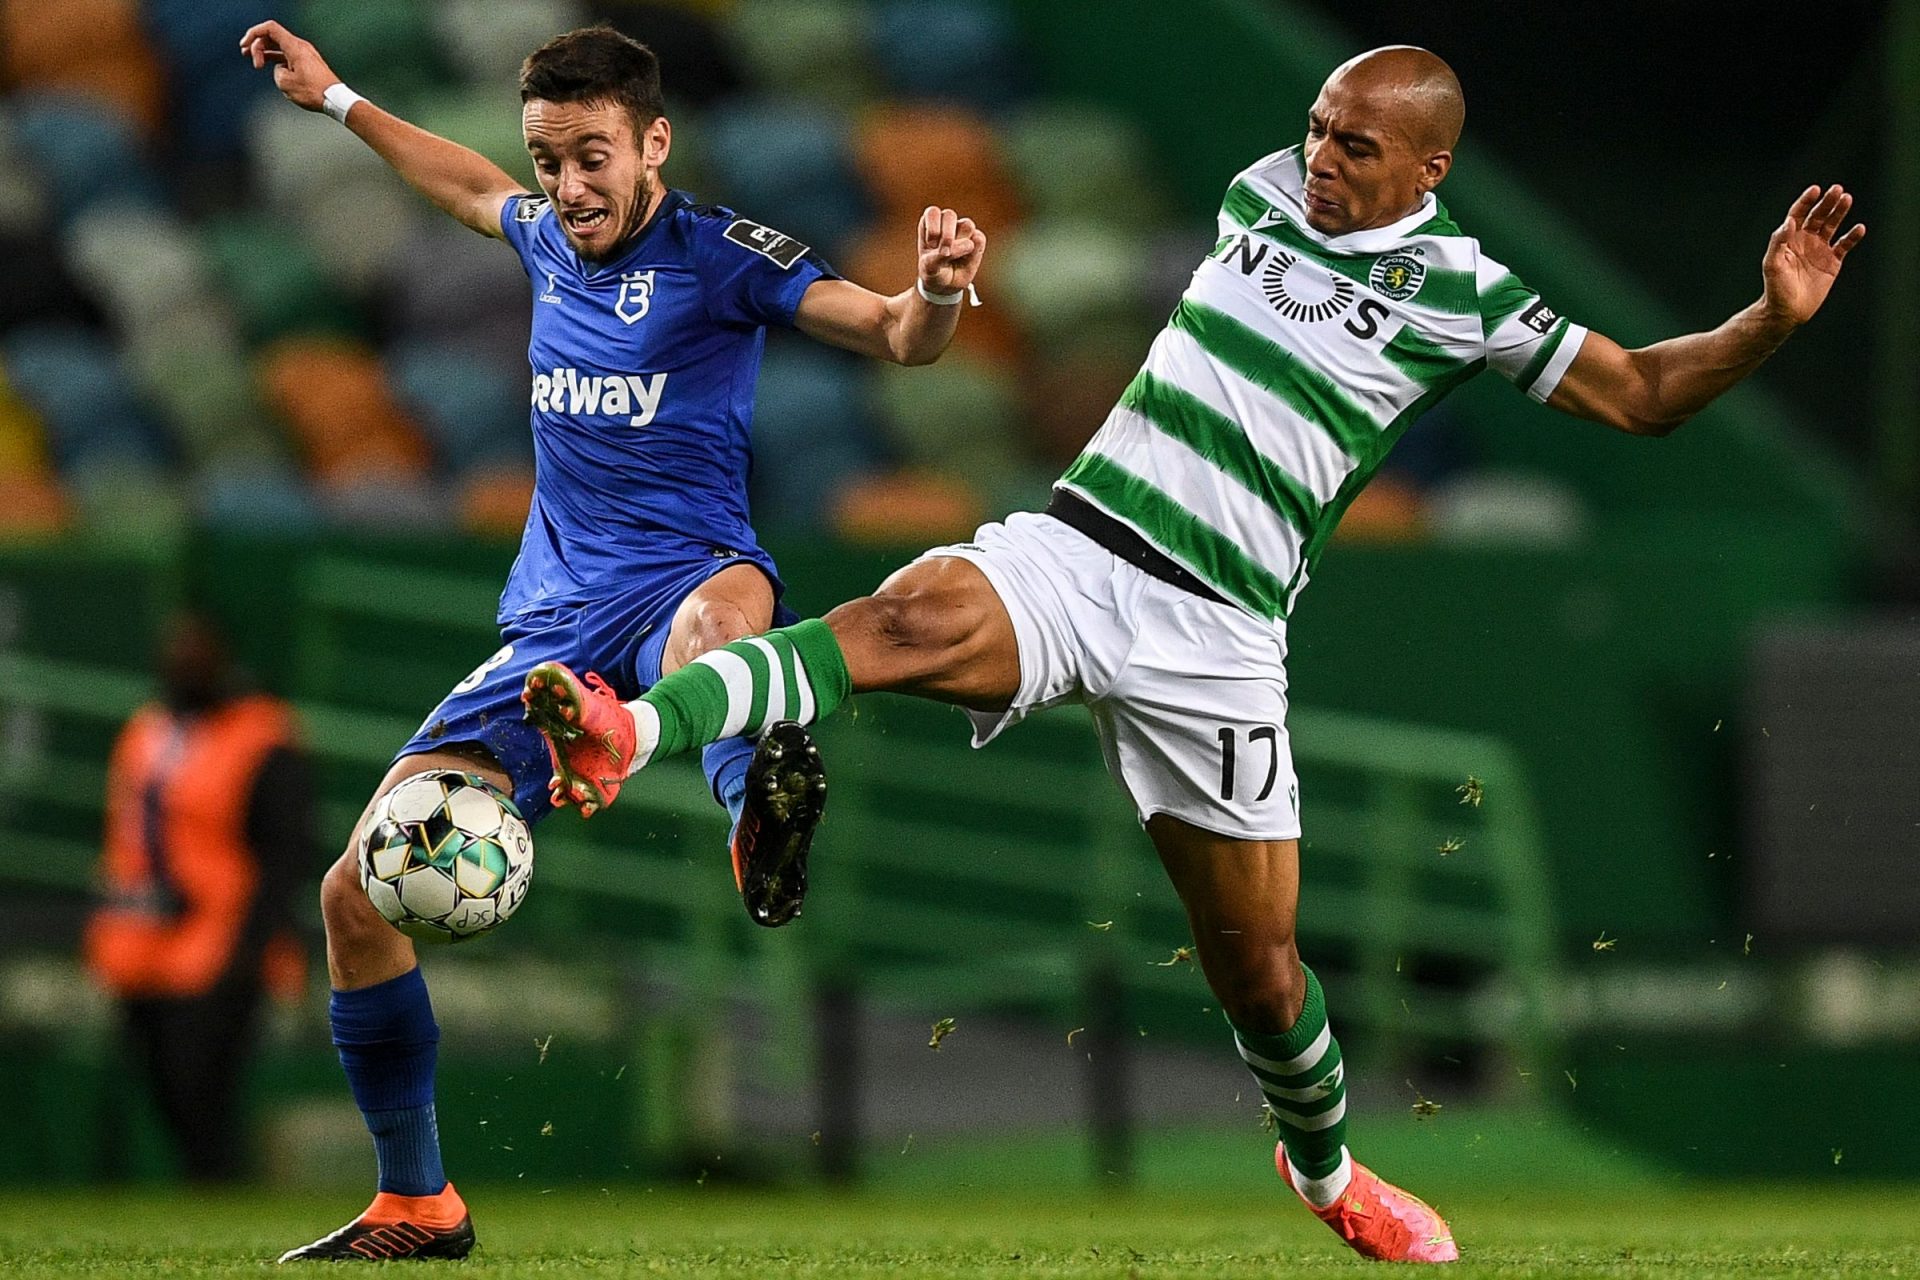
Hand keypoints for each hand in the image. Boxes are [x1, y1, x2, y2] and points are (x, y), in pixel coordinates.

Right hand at [239, 20, 341, 113]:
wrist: (335, 100)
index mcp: (295, 47)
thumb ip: (276, 71)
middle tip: (247, 57)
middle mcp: (301, 47)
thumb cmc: (313, 92)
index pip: (269, 28)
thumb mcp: (285, 83)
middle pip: (273, 36)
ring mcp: (306, 54)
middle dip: (257, 44)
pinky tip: (270, 65)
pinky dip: (277, 58)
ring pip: (280, 46)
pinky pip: (288, 55)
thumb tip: (281, 69)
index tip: (245, 47)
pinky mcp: (308, 63)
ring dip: (266, 52)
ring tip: (255, 61)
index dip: (254, 34)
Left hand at [917, 206, 985, 295]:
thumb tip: (968, 244)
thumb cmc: (933, 272)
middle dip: (946, 235)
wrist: (945, 286)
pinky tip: (965, 260)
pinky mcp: (977, 239)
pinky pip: (979, 238)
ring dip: (960, 242)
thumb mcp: (930, 267)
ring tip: (954, 257)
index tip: (931, 245)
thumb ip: (942, 255)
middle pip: (950, 215)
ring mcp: (963, 230)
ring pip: (967, 224)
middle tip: (944, 252)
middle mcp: (947, 222)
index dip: (933, 228)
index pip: (933, 212)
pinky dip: (973, 252)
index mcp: (931, 223)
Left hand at [1760, 184, 1864, 328]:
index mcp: (1790, 239)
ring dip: (1840, 212)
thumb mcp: (1772, 264)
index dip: (1806, 201)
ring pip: (1832, 226)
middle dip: (1827, 202)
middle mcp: (1806, 241)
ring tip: (1847, 199)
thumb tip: (1789, 221)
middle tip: (1837, 190)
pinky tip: (1859, 228)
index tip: (1815, 189)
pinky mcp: (1832, 262)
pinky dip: (1852, 236)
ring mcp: (1820, 250)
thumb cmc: (1775, 288)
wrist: (1787, 310)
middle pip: (1818, 216)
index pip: (1798, 214)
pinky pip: (1844, 245)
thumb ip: (1778, 242)